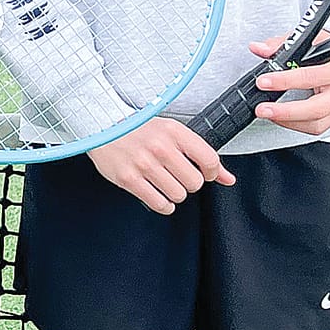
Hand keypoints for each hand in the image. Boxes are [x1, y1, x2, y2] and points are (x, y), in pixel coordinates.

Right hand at [86, 116, 234, 214]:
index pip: (209, 160)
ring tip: (164, 182)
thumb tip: (228, 179)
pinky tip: (156, 193)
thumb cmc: (138, 129)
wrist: (101, 125)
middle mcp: (160, 147)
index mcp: (174, 131)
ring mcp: (143, 164)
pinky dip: (163, 204)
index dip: (210, 173)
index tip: (202, 173)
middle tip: (177, 176)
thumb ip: (201, 154)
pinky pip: (159, 204)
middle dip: (189, 184)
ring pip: (178, 195)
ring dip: (174, 194)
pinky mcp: (128, 179)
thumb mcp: (171, 132)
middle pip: (194, 183)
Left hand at [248, 33, 329, 134]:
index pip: (310, 76)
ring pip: (316, 123)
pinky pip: (316, 128)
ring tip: (267, 114)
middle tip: (262, 108)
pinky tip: (280, 118)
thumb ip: (281, 44)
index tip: (263, 82)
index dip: (285, 80)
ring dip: (287, 121)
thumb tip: (259, 48)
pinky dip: (295, 125)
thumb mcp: (308, 40)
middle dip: (285, 111)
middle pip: (315, 108)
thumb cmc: (328, 51)